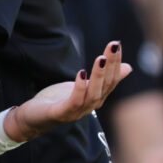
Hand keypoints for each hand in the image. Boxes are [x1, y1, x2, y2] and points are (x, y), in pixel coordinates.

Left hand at [7, 41, 131, 141]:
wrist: (33, 118)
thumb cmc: (58, 100)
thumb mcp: (82, 85)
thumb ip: (101, 78)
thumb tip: (128, 67)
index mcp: (96, 98)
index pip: (111, 80)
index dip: (115, 63)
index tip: (116, 45)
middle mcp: (91, 106)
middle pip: (105, 85)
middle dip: (111, 65)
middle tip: (113, 46)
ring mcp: (77, 111)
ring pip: (93, 93)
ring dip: (98, 75)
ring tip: (101, 58)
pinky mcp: (62, 113)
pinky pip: (75, 101)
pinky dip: (80, 87)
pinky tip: (81, 73)